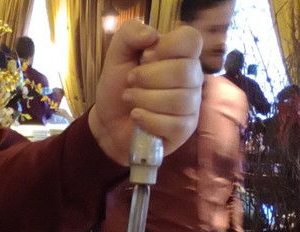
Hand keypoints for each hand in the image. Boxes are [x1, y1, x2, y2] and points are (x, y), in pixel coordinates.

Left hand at [88, 20, 203, 165]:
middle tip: (131, 82)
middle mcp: (191, 77)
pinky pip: (175, 124)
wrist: (108, 122)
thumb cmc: (118, 87)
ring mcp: (191, 104)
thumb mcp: (116, 55)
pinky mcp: (185, 129)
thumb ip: (130, 34)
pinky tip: (136, 117)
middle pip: (185, 71)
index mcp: (179, 55)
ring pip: (180, 99)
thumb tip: (151, 34)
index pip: (192, 39)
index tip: (145, 57)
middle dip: (148, 78)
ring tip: (130, 100)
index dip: (167, 47)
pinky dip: (149, 120)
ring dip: (145, 100)